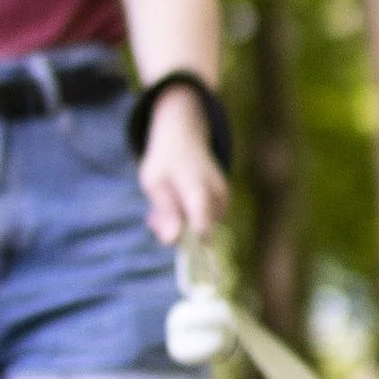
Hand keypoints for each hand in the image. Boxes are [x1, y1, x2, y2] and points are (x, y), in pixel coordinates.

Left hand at [137, 82, 228, 249]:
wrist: (185, 135)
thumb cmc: (165, 159)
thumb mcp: (154, 182)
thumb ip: (165, 211)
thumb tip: (171, 242)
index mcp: (199, 190)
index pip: (202, 228)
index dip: (189, 242)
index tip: (171, 240)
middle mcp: (218, 196)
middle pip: (197, 231)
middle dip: (174, 230)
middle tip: (153, 218)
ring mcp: (224, 199)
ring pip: (200, 227)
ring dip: (179, 223)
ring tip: (162, 208)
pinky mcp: (225, 203)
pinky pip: (205, 220)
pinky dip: (188, 217)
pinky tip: (176, 204)